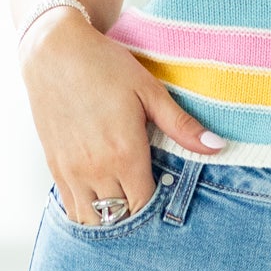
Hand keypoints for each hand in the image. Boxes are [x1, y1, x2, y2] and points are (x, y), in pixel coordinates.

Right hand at [20, 11, 223, 222]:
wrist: (54, 51)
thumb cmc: (104, 66)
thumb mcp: (149, 91)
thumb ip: (182, 126)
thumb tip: (217, 146)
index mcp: (124, 154)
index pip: (146, 205)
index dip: (159, 207)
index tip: (166, 194)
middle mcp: (96, 169)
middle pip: (121, 218)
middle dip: (137, 216)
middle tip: (149, 200)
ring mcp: (71, 171)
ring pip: (93, 219)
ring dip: (110, 218)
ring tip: (125, 203)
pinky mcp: (55, 167)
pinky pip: (70, 207)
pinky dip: (87, 211)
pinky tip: (101, 199)